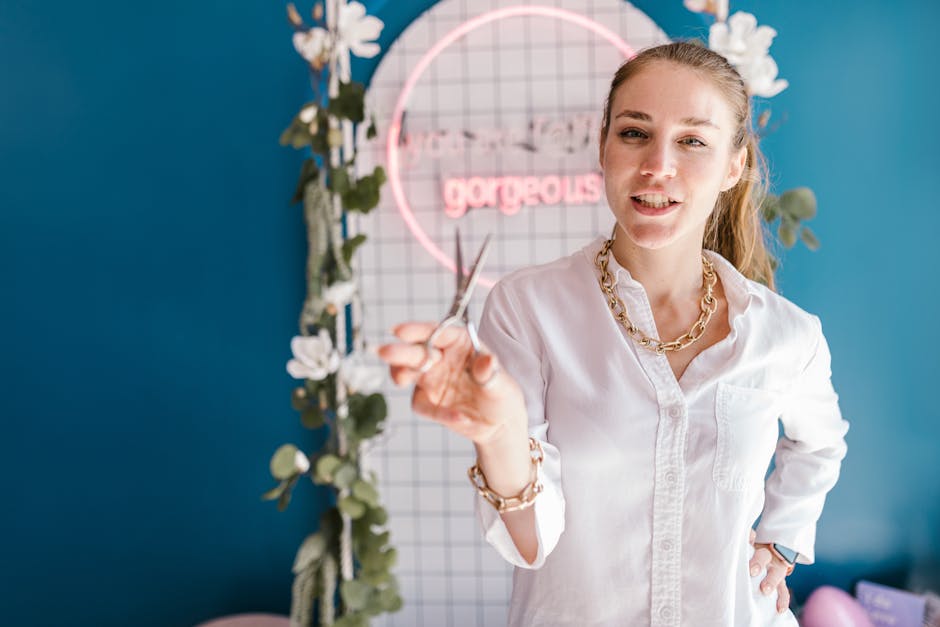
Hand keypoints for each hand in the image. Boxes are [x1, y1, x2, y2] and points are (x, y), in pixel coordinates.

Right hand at [377, 322, 527, 444]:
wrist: (499, 424)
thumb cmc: (502, 394)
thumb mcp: (502, 384)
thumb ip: (491, 373)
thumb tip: (487, 361)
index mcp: (460, 343)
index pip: (438, 332)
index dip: (418, 330)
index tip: (400, 331)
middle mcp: (441, 358)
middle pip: (417, 350)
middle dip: (400, 351)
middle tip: (385, 351)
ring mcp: (432, 379)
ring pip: (407, 372)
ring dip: (400, 373)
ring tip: (400, 380)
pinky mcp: (428, 401)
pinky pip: (422, 405)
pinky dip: (436, 412)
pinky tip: (457, 417)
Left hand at [749, 537, 792, 613]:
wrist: (773, 553)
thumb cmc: (754, 551)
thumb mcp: (750, 543)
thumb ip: (747, 539)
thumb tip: (749, 535)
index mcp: (758, 545)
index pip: (752, 538)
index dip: (750, 542)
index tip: (748, 545)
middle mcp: (768, 557)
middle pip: (764, 557)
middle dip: (758, 563)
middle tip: (752, 571)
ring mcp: (775, 570)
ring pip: (775, 575)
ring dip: (771, 582)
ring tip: (765, 590)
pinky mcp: (780, 583)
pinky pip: (783, 592)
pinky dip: (782, 600)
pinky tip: (779, 609)